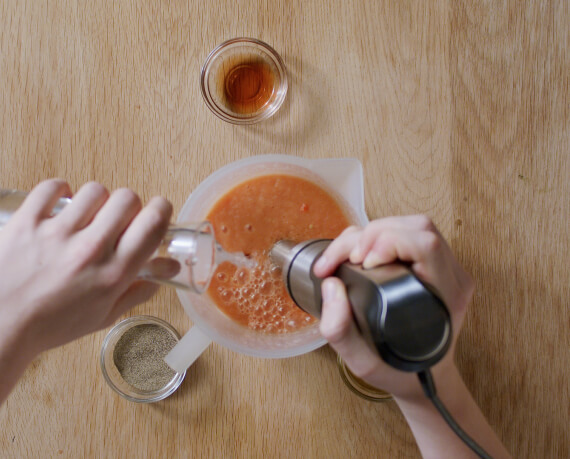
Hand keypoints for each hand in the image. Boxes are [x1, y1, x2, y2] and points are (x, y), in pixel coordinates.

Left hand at [0, 179, 172, 355]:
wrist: (1, 326)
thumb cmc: (51, 325)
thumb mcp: (104, 315)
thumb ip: (139, 290)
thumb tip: (167, 269)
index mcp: (114, 273)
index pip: (153, 223)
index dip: (161, 210)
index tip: (156, 211)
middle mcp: (90, 250)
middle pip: (127, 198)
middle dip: (128, 205)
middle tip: (117, 220)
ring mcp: (57, 233)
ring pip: (94, 190)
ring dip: (95, 200)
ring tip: (85, 216)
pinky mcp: (27, 222)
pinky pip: (53, 187)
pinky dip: (60, 192)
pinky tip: (60, 207)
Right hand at [313, 215, 474, 399]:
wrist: (423, 380)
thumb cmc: (399, 371)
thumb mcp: (362, 363)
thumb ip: (340, 330)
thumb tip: (331, 285)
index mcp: (443, 299)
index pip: (425, 245)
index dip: (388, 242)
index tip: (362, 263)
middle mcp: (452, 279)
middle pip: (417, 227)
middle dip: (372, 234)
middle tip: (345, 259)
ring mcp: (448, 270)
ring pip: (414, 224)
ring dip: (375, 231)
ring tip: (349, 254)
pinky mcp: (437, 265)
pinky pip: (411, 233)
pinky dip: (381, 235)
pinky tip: (363, 252)